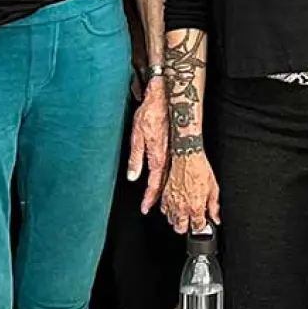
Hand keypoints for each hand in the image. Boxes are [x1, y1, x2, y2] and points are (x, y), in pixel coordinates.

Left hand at [129, 75, 169, 211]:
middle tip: (150, 208)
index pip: (153, 183)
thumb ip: (135, 158)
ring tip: (157, 199)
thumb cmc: (150, 114)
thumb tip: (133, 176)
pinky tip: (165, 179)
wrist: (166, 99)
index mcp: (157, 156)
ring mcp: (173, 152)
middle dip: (156, 197)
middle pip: (163, 183)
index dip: (149, 197)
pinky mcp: (174, 147)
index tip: (145, 208)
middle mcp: (167, 157)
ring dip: (163, 189)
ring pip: (169, 176)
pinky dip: (168, 176)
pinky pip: (171, 167)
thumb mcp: (137, 136)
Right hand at [162, 147, 220, 233]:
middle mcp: (182, 207)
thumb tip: (215, 218)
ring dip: (178, 220)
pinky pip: (164, 210)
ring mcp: (171, 202)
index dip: (201, 226)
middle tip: (193, 221)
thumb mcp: (213, 189)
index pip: (197, 227)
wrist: (187, 157)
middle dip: (187, 227)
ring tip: (185, 213)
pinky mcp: (164, 196)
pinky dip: (169, 211)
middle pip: (180, 229)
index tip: (203, 223)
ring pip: (171, 221)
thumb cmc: (200, 169)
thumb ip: (214, 206)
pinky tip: (176, 206)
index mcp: (196, 207)